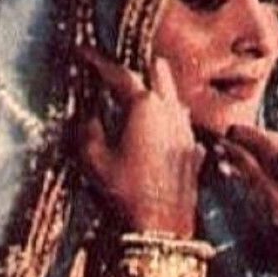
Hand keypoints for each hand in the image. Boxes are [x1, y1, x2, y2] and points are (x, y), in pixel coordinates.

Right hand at [76, 46, 203, 235]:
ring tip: (142, 94)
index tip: (83, 52)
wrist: (162, 224)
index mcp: (144, 107)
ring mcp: (186, 131)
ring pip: (174, 99)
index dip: (98, 61)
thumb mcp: (94, 159)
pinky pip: (182, 126)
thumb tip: (88, 118)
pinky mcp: (193, 152)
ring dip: (158, 92)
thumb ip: (88, 130)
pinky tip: (164, 129)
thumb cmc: (126, 190)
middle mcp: (170, 112)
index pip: (119, 74)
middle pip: (157, 75)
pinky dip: (170, 121)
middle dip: (139, 67)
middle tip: (120, 69)